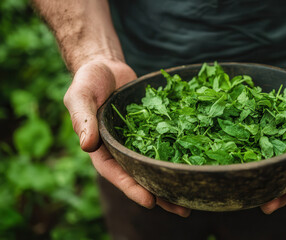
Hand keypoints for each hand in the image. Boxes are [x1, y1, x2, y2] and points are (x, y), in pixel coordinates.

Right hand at [63, 60, 190, 216]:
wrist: (107, 68)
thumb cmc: (88, 82)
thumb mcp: (80, 97)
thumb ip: (83, 120)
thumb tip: (86, 146)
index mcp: (103, 150)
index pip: (117, 174)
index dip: (132, 188)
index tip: (150, 201)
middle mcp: (122, 150)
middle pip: (142, 176)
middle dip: (160, 193)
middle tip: (183, 209)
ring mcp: (139, 141)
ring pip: (157, 164)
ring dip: (174, 178)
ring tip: (196, 194)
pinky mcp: (153, 128)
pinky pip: (167, 142)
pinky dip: (180, 152)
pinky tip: (198, 161)